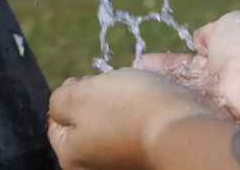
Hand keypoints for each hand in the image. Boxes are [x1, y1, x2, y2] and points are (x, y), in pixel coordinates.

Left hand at [47, 68, 220, 169]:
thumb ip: (59, 100)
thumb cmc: (127, 109)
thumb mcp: (79, 96)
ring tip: (131, 90)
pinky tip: (147, 103)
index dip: (68, 94)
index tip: (84, 78)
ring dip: (117, 105)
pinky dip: (137, 115)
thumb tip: (61, 103)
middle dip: (93, 99)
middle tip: (108, 82)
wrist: (182, 128)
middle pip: (84, 124)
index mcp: (72, 157)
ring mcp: (122, 164)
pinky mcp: (145, 158)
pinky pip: (133, 131)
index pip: (57, 122)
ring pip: (110, 125)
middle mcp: (95, 168)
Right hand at [142, 10, 239, 129]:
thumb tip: (199, 38)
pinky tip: (148, 96)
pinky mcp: (213, 113)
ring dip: (162, 86)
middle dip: (162, 73)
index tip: (147, 59)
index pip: (193, 55)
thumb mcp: (228, 23)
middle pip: (185, 76)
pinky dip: (170, 100)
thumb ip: (209, 32)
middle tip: (137, 71)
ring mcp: (216, 95)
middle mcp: (221, 75)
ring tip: (135, 83)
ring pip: (184, 90)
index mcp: (227, 49)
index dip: (171, 58)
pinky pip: (187, 105)